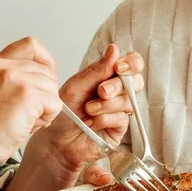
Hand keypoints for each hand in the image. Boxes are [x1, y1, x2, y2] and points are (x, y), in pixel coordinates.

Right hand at [0, 37, 62, 165]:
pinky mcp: (27, 94)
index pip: (30, 45)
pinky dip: (47, 117)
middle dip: (45, 93)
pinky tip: (29, 125)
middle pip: (47, 71)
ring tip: (26, 120)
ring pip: (52, 88)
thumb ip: (13, 79)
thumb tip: (44, 80)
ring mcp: (15, 78)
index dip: (45, 61)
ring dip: (46, 108)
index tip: (43, 79)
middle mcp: (4, 66)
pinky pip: (55, 103)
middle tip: (29, 112)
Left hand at [25, 43, 144, 180]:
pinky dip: (105, 118)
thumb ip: (96, 70)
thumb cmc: (63, 113)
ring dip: (108, 104)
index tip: (118, 66)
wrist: (55, 141)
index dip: (131, 63)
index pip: (131, 64)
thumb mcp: (76, 87)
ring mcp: (119, 111)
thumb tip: (114, 49)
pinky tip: (91, 122)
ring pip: (129, 100)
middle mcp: (116, 93)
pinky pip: (122, 119)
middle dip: (118, 84)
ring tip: (89, 109)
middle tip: (101, 91)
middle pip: (136, 81)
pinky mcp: (119, 129)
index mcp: (107, 77)